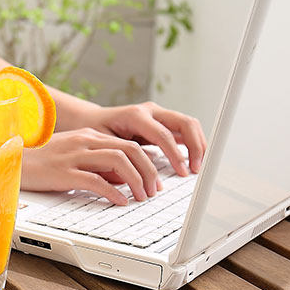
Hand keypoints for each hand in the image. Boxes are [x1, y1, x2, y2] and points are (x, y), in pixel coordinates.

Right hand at [22, 128, 171, 206]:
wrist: (8, 162)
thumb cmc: (42, 164)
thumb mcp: (74, 160)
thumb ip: (99, 166)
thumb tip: (125, 180)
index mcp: (89, 136)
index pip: (129, 144)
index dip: (148, 163)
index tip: (155, 181)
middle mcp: (84, 141)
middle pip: (129, 150)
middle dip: (148, 171)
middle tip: (154, 191)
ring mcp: (73, 155)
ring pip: (118, 160)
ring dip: (136, 180)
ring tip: (141, 197)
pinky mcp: (63, 172)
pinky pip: (95, 180)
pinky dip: (113, 191)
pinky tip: (120, 201)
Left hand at [88, 101, 205, 176]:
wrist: (91, 120)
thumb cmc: (94, 132)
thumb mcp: (102, 145)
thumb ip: (119, 159)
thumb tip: (136, 179)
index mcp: (135, 115)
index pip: (163, 134)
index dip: (176, 155)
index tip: (182, 172)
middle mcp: (150, 111)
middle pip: (184, 123)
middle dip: (195, 146)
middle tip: (197, 169)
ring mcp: (158, 115)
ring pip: (189, 124)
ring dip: (198, 145)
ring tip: (198, 166)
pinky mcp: (162, 122)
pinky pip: (184, 130)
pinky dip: (192, 144)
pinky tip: (193, 160)